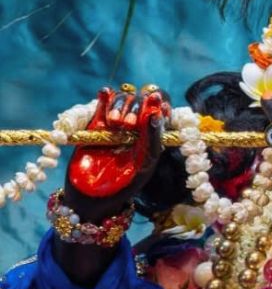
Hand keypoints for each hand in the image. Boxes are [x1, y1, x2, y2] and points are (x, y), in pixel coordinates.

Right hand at [65, 86, 168, 221]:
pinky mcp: (94, 127)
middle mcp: (135, 127)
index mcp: (152, 135)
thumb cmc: (125, 183)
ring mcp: (115, 125)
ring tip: (115, 122)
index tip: (156, 101)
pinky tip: (104, 92)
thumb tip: (156, 113)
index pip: (159, 110)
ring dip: (121, 105)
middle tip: (128, 124)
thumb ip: (152, 139)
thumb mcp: (144, 163)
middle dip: (136, 108)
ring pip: (122, 101)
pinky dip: (104, 98)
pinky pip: (100, 107)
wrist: (94, 196)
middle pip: (140, 102)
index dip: (159, 103)